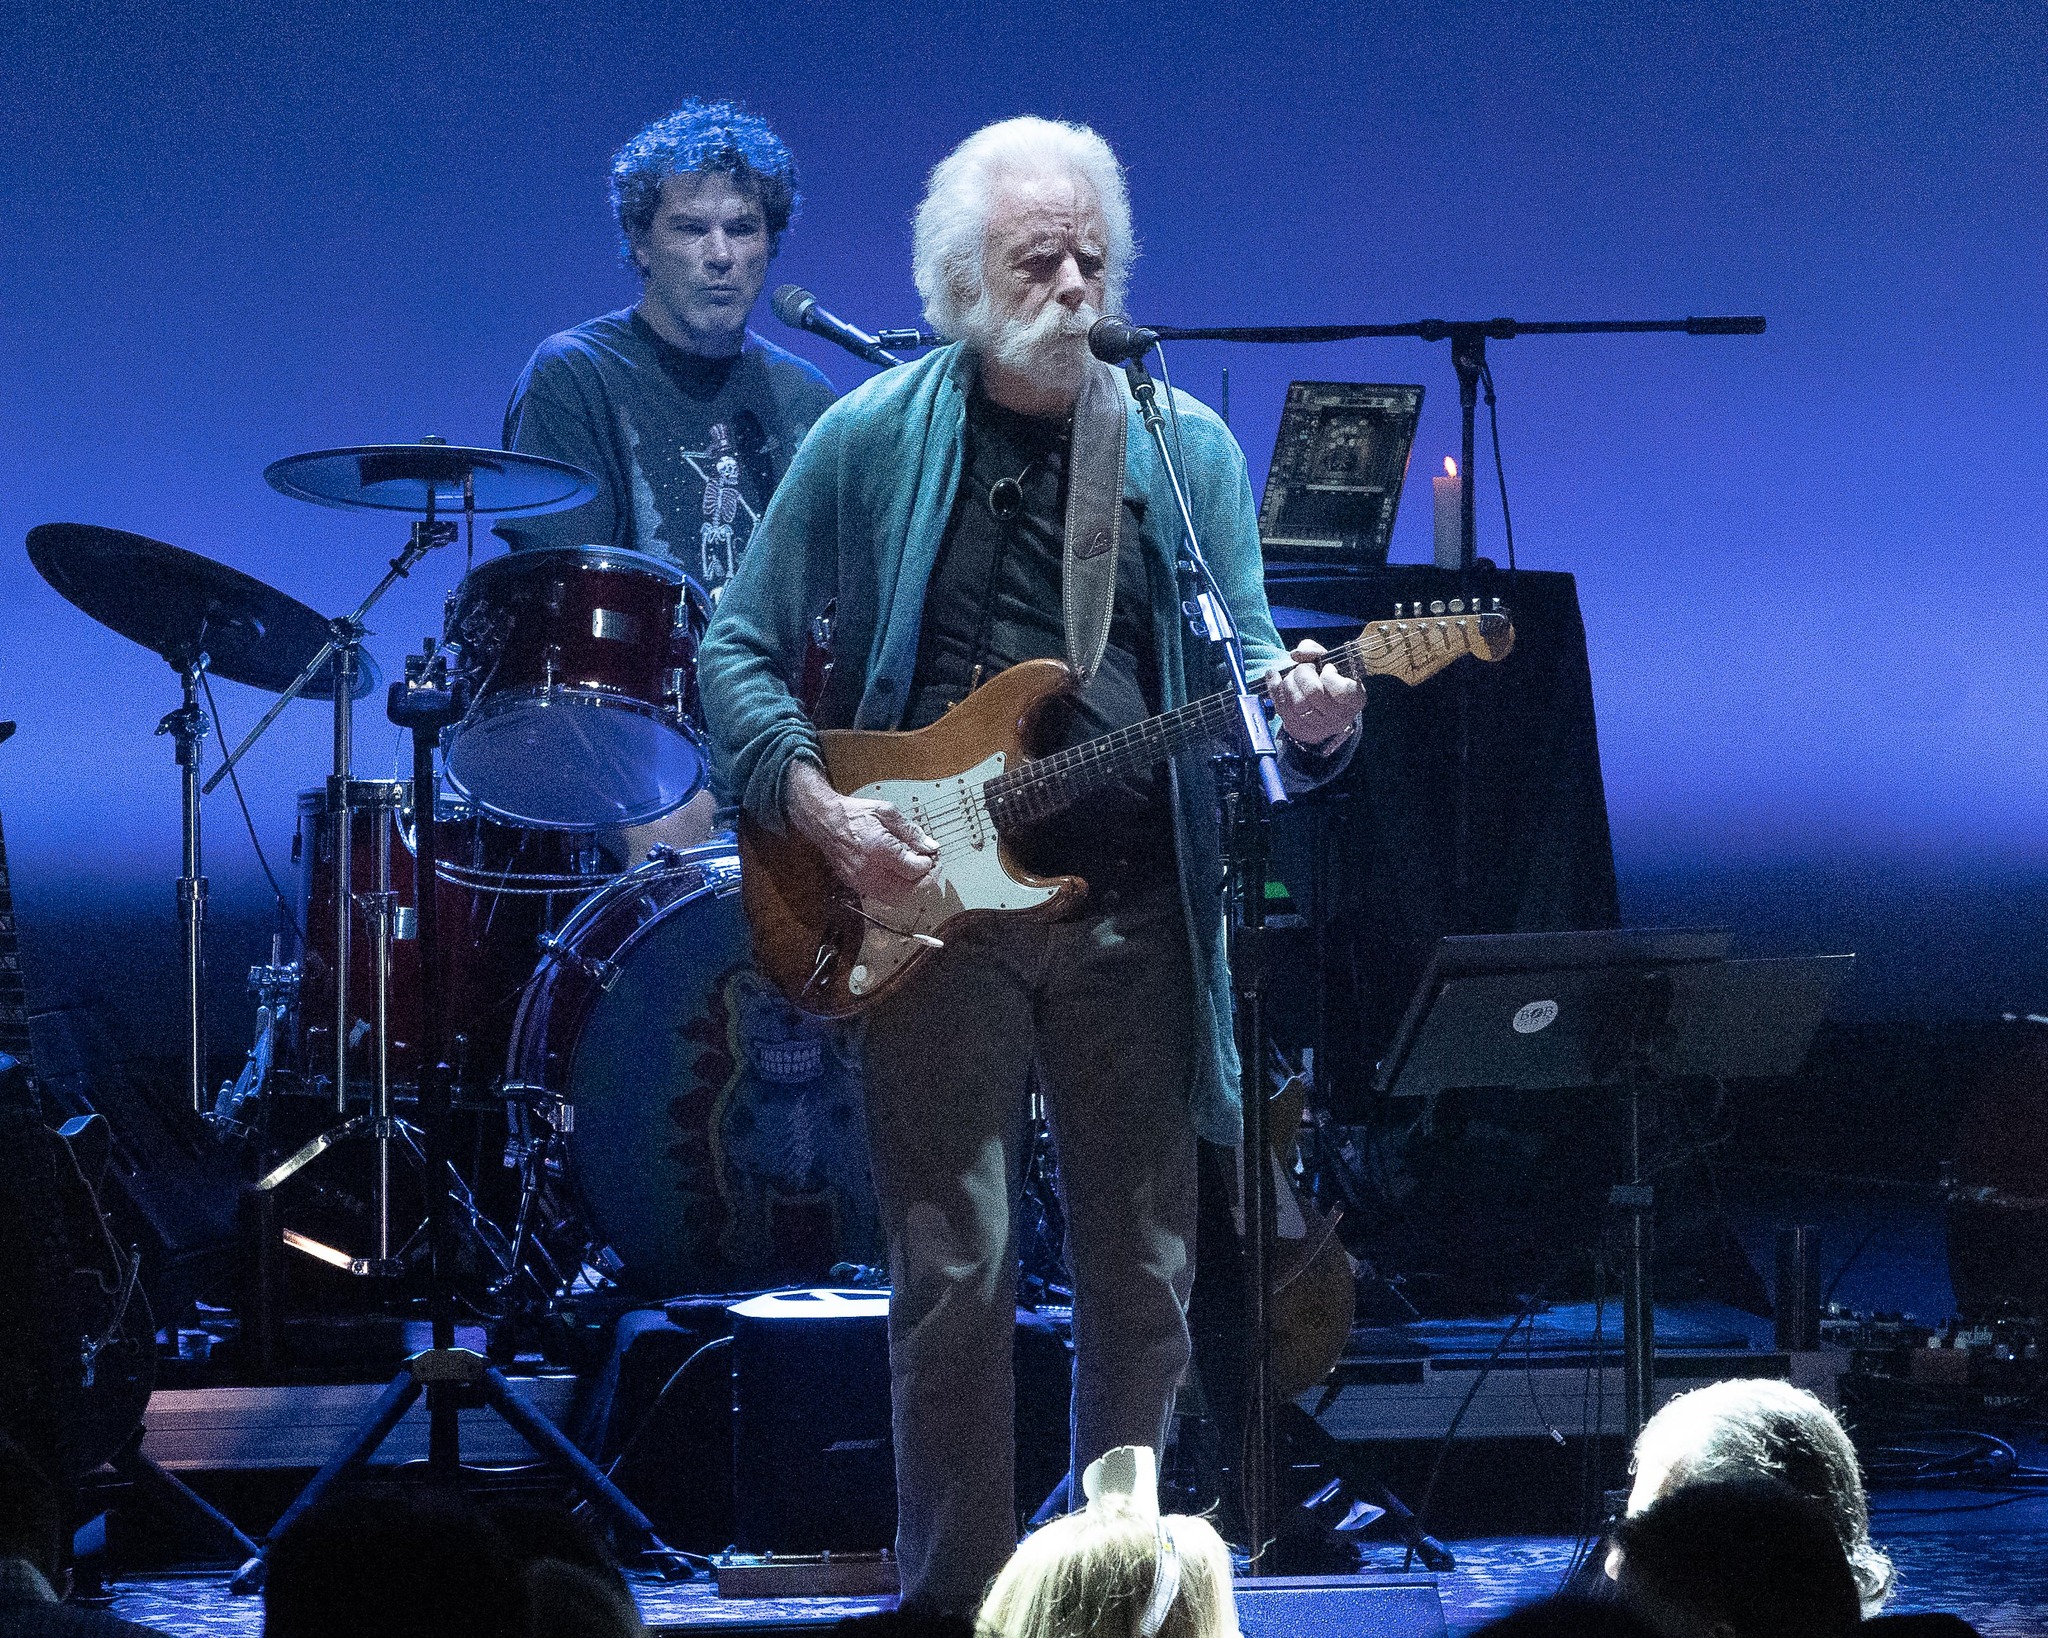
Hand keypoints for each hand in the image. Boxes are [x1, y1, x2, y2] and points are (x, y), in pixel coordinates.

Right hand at [784, 760, 936, 904]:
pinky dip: (895, 889)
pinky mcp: (855, 885)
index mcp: (879, 849)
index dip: (928, 865)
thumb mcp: (887, 812)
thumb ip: (911, 831)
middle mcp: (869, 870)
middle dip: (924, 880)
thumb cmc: (854, 814)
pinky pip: (882, 896)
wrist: (826, 821)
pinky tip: (898, 874)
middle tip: (929, 867)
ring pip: (896, 899)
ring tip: (914, 871)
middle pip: (908, 890)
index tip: (931, 856)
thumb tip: (930, 846)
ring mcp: (861, 880)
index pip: (914, 870)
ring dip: (911, 888)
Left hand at [1267, 639, 1364, 748]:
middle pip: (1313, 693)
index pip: (1342, 689)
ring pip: (1296, 703)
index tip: (1327, 668)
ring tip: (1292, 676)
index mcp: (1354, 700)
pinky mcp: (1299, 730)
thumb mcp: (1328, 661)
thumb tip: (1296, 654)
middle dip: (1303, 673)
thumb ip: (1314, 651)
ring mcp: (1318, 726)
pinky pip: (1282, 707)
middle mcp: (1339, 717)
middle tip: (1304, 669)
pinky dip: (1274, 687)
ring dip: (1289, 682)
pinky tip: (1273, 675)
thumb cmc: (1327, 680)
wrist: (1321, 709)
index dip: (1330, 675)